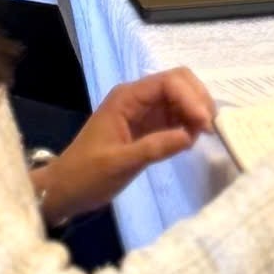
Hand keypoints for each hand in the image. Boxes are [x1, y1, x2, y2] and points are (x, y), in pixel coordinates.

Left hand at [31, 68, 214, 224]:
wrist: (65, 191)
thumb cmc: (86, 175)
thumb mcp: (119, 163)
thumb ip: (154, 147)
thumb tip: (191, 135)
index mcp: (126, 98)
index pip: (168, 82)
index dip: (191, 98)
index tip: (204, 125)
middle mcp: (138, 98)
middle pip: (179, 82)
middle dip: (198, 100)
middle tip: (209, 129)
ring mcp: (144, 111)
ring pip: (182, 97)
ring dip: (196, 111)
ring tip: (202, 136)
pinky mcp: (150, 126)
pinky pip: (177, 115)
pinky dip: (190, 123)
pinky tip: (192, 139)